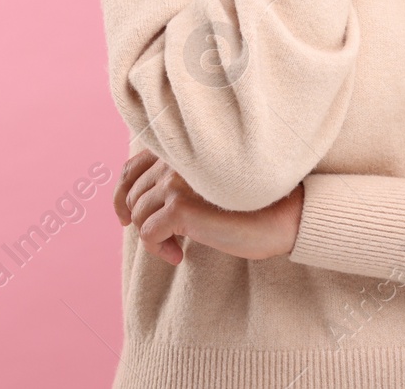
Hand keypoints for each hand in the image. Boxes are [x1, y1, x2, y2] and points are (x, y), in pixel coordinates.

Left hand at [112, 148, 304, 264]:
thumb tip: (135, 205)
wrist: (282, 218)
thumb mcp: (206, 187)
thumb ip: (176, 181)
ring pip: (138, 216)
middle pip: (133, 195)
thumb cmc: (250, 204)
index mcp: (181, 149)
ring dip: (154, 238)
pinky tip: (180, 255)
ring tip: (178, 247)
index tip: (126, 219)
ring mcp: (176, 180)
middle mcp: (175, 158)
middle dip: (143, 222)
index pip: (131, 167)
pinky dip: (159, 250)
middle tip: (170, 240)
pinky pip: (148, 234)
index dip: (122, 196)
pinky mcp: (179, 206)